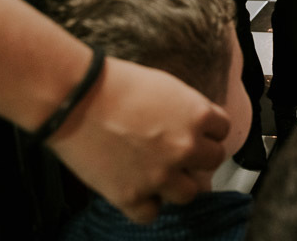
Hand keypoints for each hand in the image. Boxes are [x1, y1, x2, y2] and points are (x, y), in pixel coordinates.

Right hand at [49, 58, 229, 222]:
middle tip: (179, 151)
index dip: (208, 130)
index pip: (223, 130)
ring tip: (160, 172)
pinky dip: (146, 204)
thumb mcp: (166, 86)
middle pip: (212, 162)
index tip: (197, 131)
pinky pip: (151, 213)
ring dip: (177, 183)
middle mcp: (185, 148)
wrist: (74, 98)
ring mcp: (159, 175)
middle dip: (197, 156)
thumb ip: (188, 109)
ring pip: (189, 193)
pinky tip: (138, 189)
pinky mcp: (131, 195)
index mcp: (197, 116)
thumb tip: (197, 125)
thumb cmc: (115, 83)